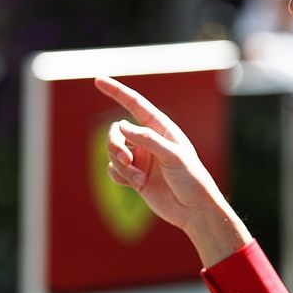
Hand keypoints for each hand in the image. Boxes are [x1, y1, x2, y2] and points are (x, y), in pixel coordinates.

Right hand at [94, 76, 251, 266]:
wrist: (194, 211)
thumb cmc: (191, 179)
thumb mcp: (173, 156)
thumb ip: (147, 139)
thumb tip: (121, 126)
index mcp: (161, 128)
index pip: (135, 104)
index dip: (116, 91)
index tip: (98, 80)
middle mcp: (148, 140)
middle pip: (116, 131)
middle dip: (113, 143)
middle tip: (124, 158)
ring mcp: (140, 158)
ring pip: (112, 151)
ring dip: (119, 164)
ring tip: (136, 177)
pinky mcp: (134, 177)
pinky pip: (113, 170)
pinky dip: (119, 175)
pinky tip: (134, 183)